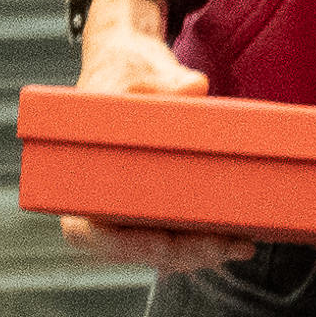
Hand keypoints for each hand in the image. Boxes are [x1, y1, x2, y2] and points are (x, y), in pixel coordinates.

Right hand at [52, 0, 250, 276]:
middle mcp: (96, 200)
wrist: (130, 63)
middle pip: (134, 248)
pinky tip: (238, 241)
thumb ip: (167, 81)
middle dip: (182, 253)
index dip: (125, 244)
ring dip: (199, 253)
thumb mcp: (141, 69)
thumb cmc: (124, 67)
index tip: (164, 243)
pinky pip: (173, 232)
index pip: (90, 232)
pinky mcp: (152, 203)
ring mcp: (125, 207)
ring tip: (241, 245)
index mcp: (74, 175)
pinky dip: (202, 240)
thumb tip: (194, 88)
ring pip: (158, 247)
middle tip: (227, 246)